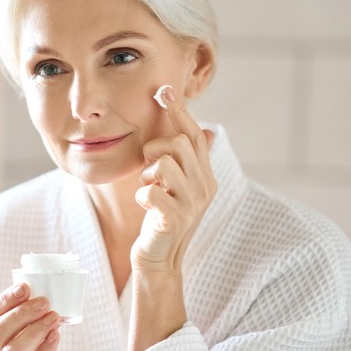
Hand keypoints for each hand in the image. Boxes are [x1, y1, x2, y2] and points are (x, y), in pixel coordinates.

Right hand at [0, 284, 60, 350]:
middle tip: (44, 302)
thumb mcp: (22, 337)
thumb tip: (45, 296)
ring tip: (53, 318)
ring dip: (35, 330)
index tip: (24, 287)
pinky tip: (55, 336)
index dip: (6, 299)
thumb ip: (28, 320)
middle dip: (22, 313)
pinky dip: (45, 349)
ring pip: (12, 350)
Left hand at [127, 86, 216, 350]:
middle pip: (179, 143)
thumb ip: (183, 160)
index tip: (163, 90)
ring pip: (165, 163)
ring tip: (150, 190)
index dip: (180, 111)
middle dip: (155, 149)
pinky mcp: (175, 219)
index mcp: (205, 175)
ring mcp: (192, 204)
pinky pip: (152, 191)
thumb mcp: (175, 186)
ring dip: (148, 174)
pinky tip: (146, 206)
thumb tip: (207, 129)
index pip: (196, 135)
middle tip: (150, 171)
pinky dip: (143, 194)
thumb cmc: (161, 219)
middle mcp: (204, 187)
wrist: (158, 260)